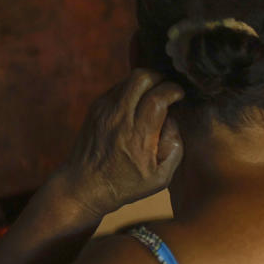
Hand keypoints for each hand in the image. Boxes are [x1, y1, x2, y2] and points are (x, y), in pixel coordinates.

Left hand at [58, 71, 183, 217]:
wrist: (83, 185)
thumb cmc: (126, 184)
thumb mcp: (160, 177)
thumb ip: (175, 147)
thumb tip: (173, 120)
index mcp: (138, 136)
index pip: (158, 97)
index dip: (173, 90)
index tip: (180, 94)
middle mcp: (119, 118)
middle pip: (142, 77)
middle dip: (161, 78)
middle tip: (167, 90)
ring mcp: (105, 110)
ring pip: (130, 79)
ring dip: (147, 82)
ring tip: (154, 95)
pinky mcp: (96, 108)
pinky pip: (119, 87)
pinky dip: (133, 89)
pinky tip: (138, 104)